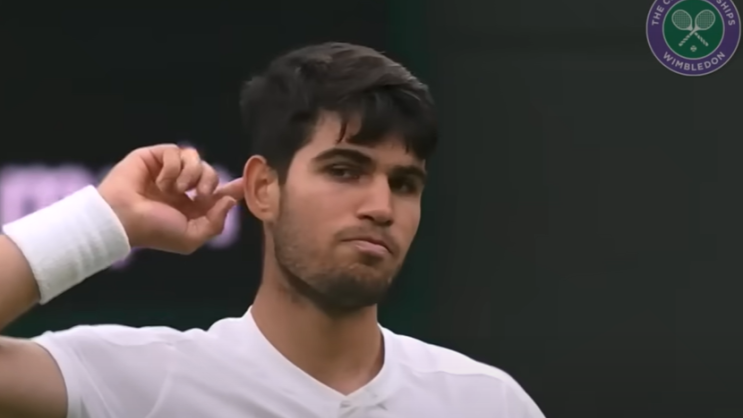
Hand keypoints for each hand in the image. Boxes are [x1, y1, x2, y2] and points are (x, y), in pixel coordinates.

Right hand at [97, 144, 242, 252]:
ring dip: (191, 174)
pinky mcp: (155, 156)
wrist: (123, 218)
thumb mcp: (190, 237)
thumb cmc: (155, 231)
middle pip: (211, 172)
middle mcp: (182, 187)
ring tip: (176, 189)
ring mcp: (169, 170)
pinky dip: (172, 168)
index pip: (218, 192)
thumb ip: (215, 223)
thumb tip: (230, 200)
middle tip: (198, 195)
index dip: (233, 187)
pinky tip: (160, 181)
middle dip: (210, 182)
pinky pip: (177, 152)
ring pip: (196, 158)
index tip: (247, 181)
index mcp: (191, 206)